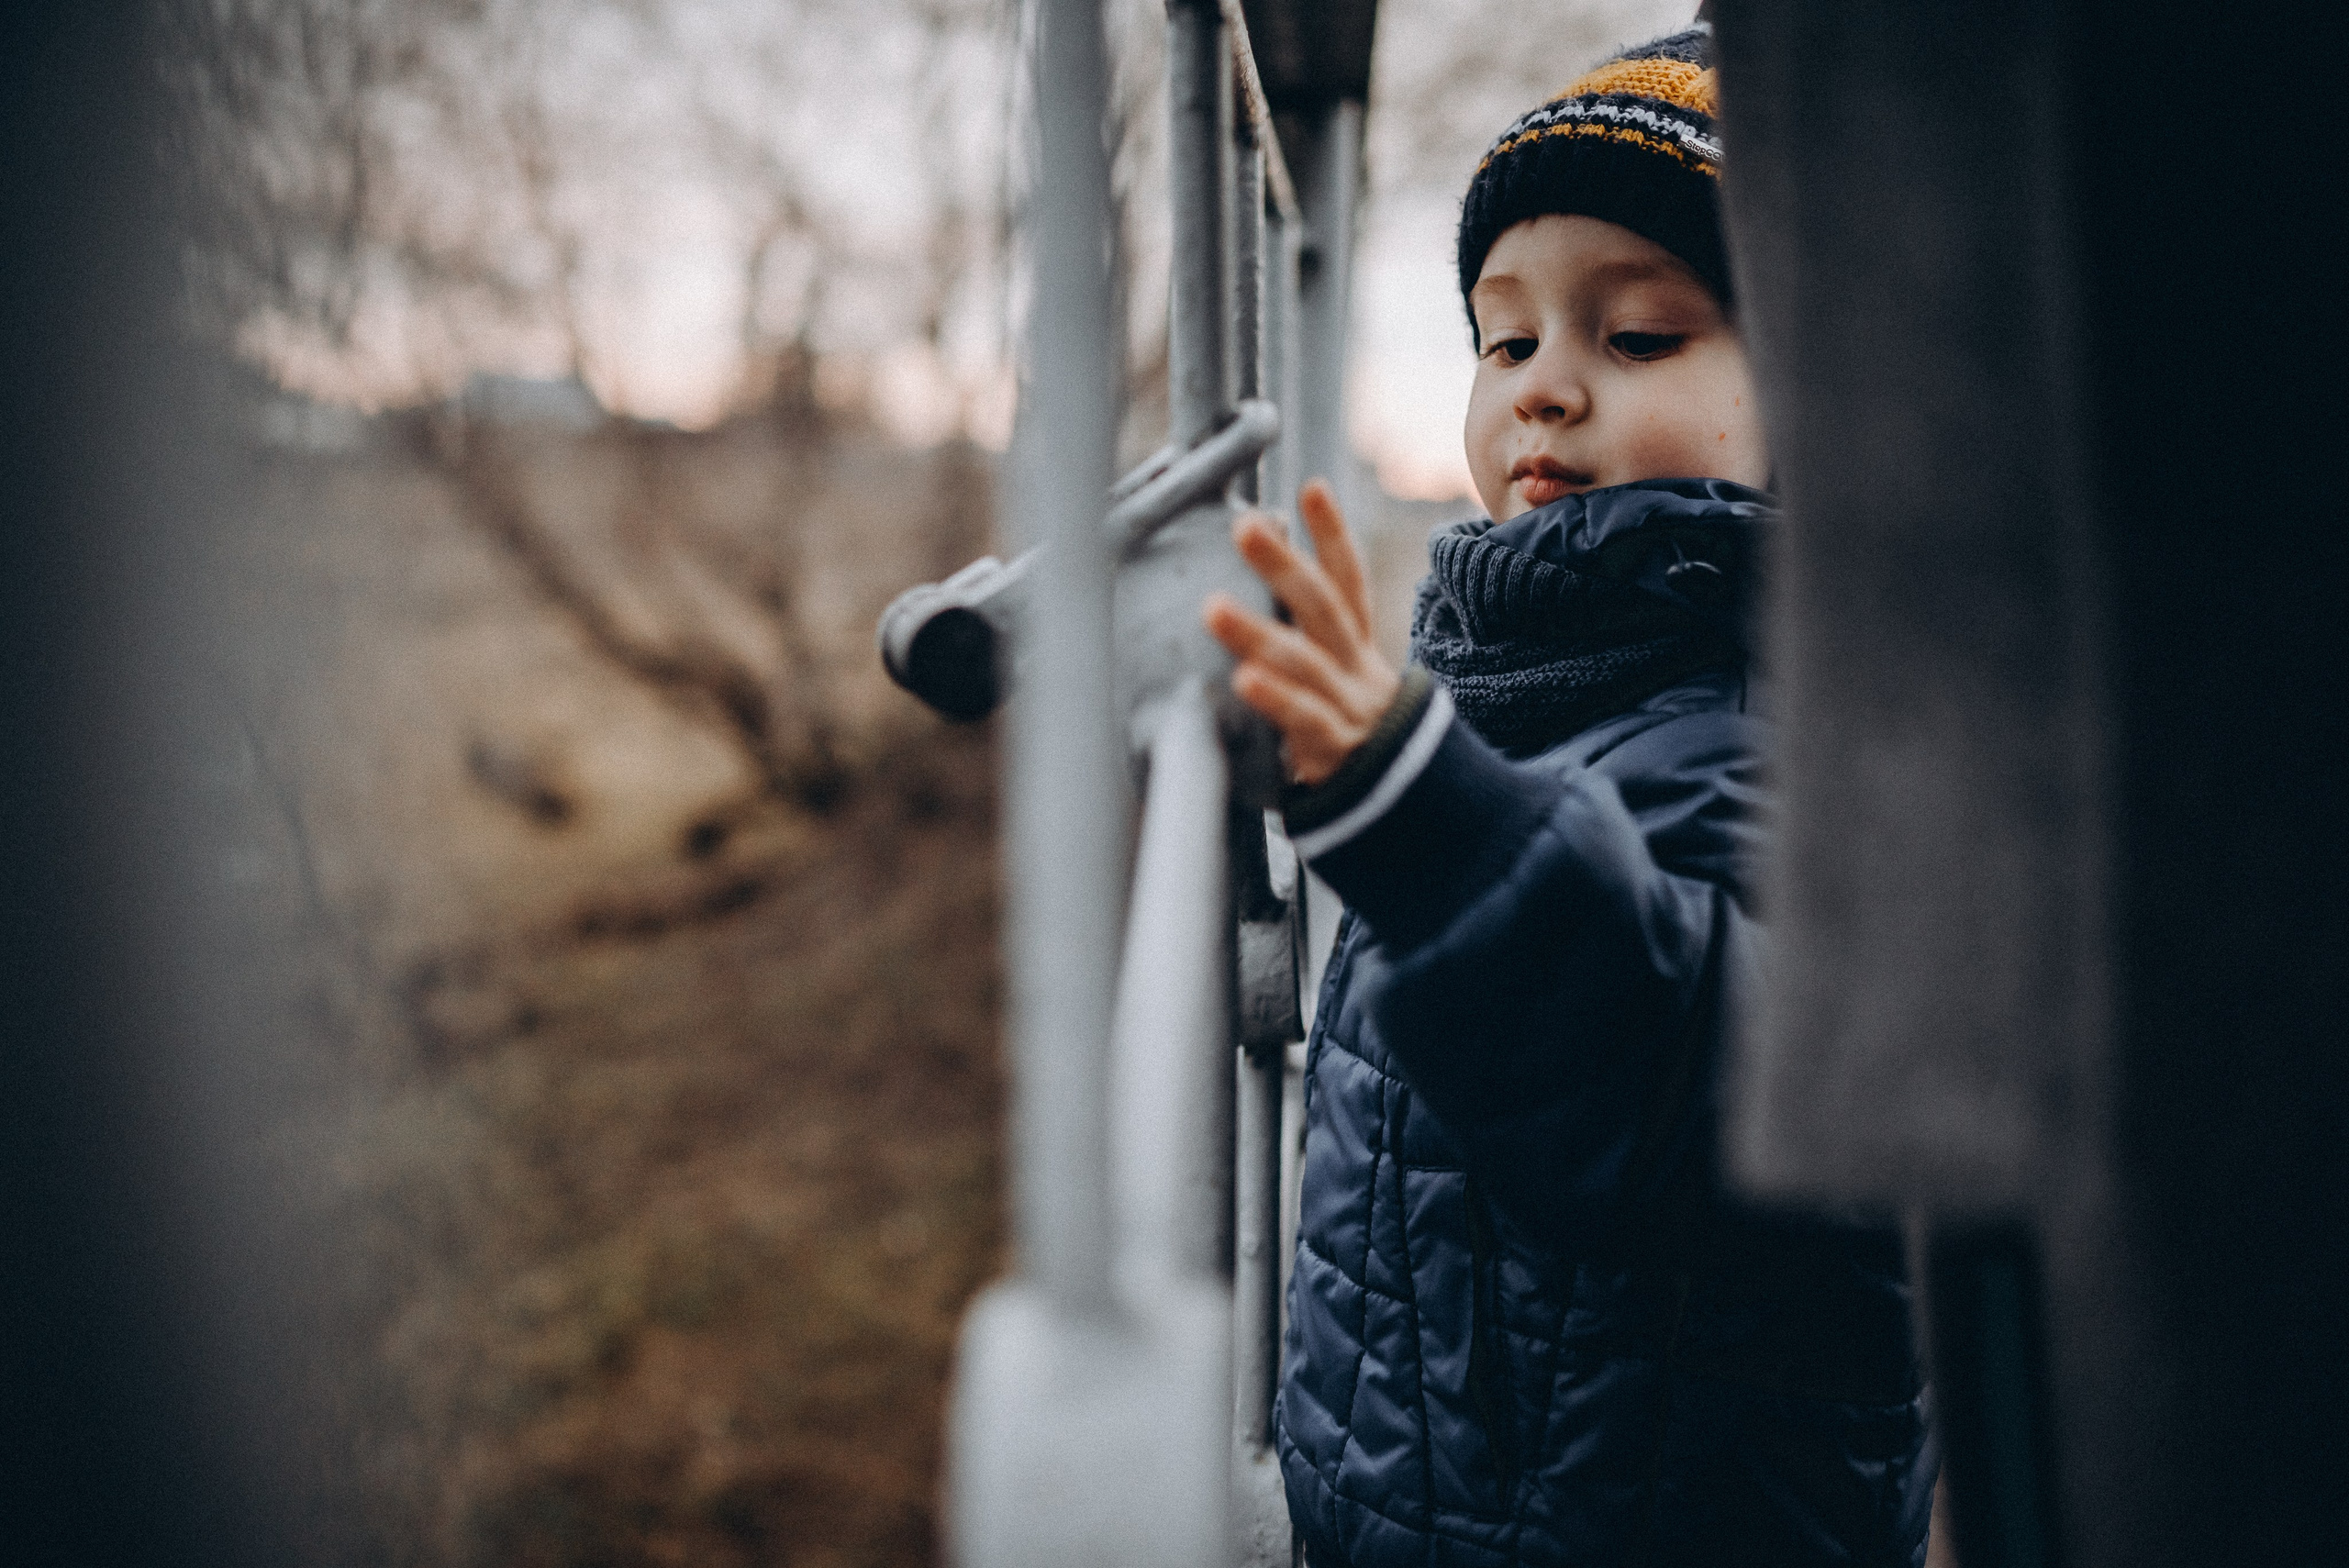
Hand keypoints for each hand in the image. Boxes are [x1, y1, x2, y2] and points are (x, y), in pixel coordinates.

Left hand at [1202, 478, 1401, 785]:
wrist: (1413, 816)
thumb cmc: (1356, 751)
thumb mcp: (1340, 697)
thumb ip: (1306, 658)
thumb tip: (1239, 612)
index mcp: (1359, 656)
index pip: (1348, 586)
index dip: (1332, 537)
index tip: (1311, 488)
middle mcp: (1359, 675)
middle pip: (1325, 608)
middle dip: (1285, 564)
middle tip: (1244, 526)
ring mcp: (1353, 712)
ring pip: (1306, 661)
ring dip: (1257, 631)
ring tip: (1212, 608)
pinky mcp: (1339, 755)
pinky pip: (1306, 721)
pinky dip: (1276, 698)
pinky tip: (1243, 680)